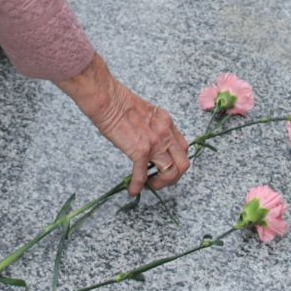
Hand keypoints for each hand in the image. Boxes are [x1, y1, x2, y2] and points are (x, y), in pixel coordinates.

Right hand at [58, 55, 188, 196]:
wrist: (107, 99)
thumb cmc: (118, 101)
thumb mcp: (145, 112)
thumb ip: (152, 127)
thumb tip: (147, 141)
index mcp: (167, 122)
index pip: (183, 147)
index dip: (176, 161)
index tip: (165, 166)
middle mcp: (165, 133)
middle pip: (183, 163)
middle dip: (174, 177)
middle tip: (160, 180)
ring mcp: (155, 143)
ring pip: (171, 173)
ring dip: (161, 184)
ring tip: (149, 185)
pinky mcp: (140, 151)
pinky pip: (143, 175)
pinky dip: (137, 186)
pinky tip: (132, 191)